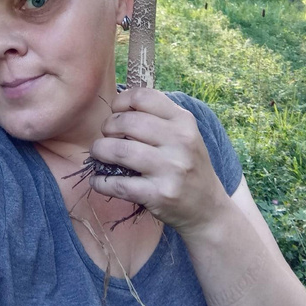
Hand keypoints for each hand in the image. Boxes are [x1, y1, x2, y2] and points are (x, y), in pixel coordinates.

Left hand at [89, 88, 229, 234]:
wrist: (207, 208)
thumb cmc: (188, 164)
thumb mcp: (183, 134)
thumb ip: (157, 117)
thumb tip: (116, 106)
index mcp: (183, 121)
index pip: (143, 97)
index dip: (121, 101)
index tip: (115, 111)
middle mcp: (180, 141)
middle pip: (127, 122)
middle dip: (108, 127)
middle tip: (107, 136)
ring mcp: (171, 169)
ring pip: (119, 150)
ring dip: (100, 151)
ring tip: (99, 154)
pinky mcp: (159, 195)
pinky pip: (118, 184)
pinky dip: (100, 182)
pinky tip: (98, 181)